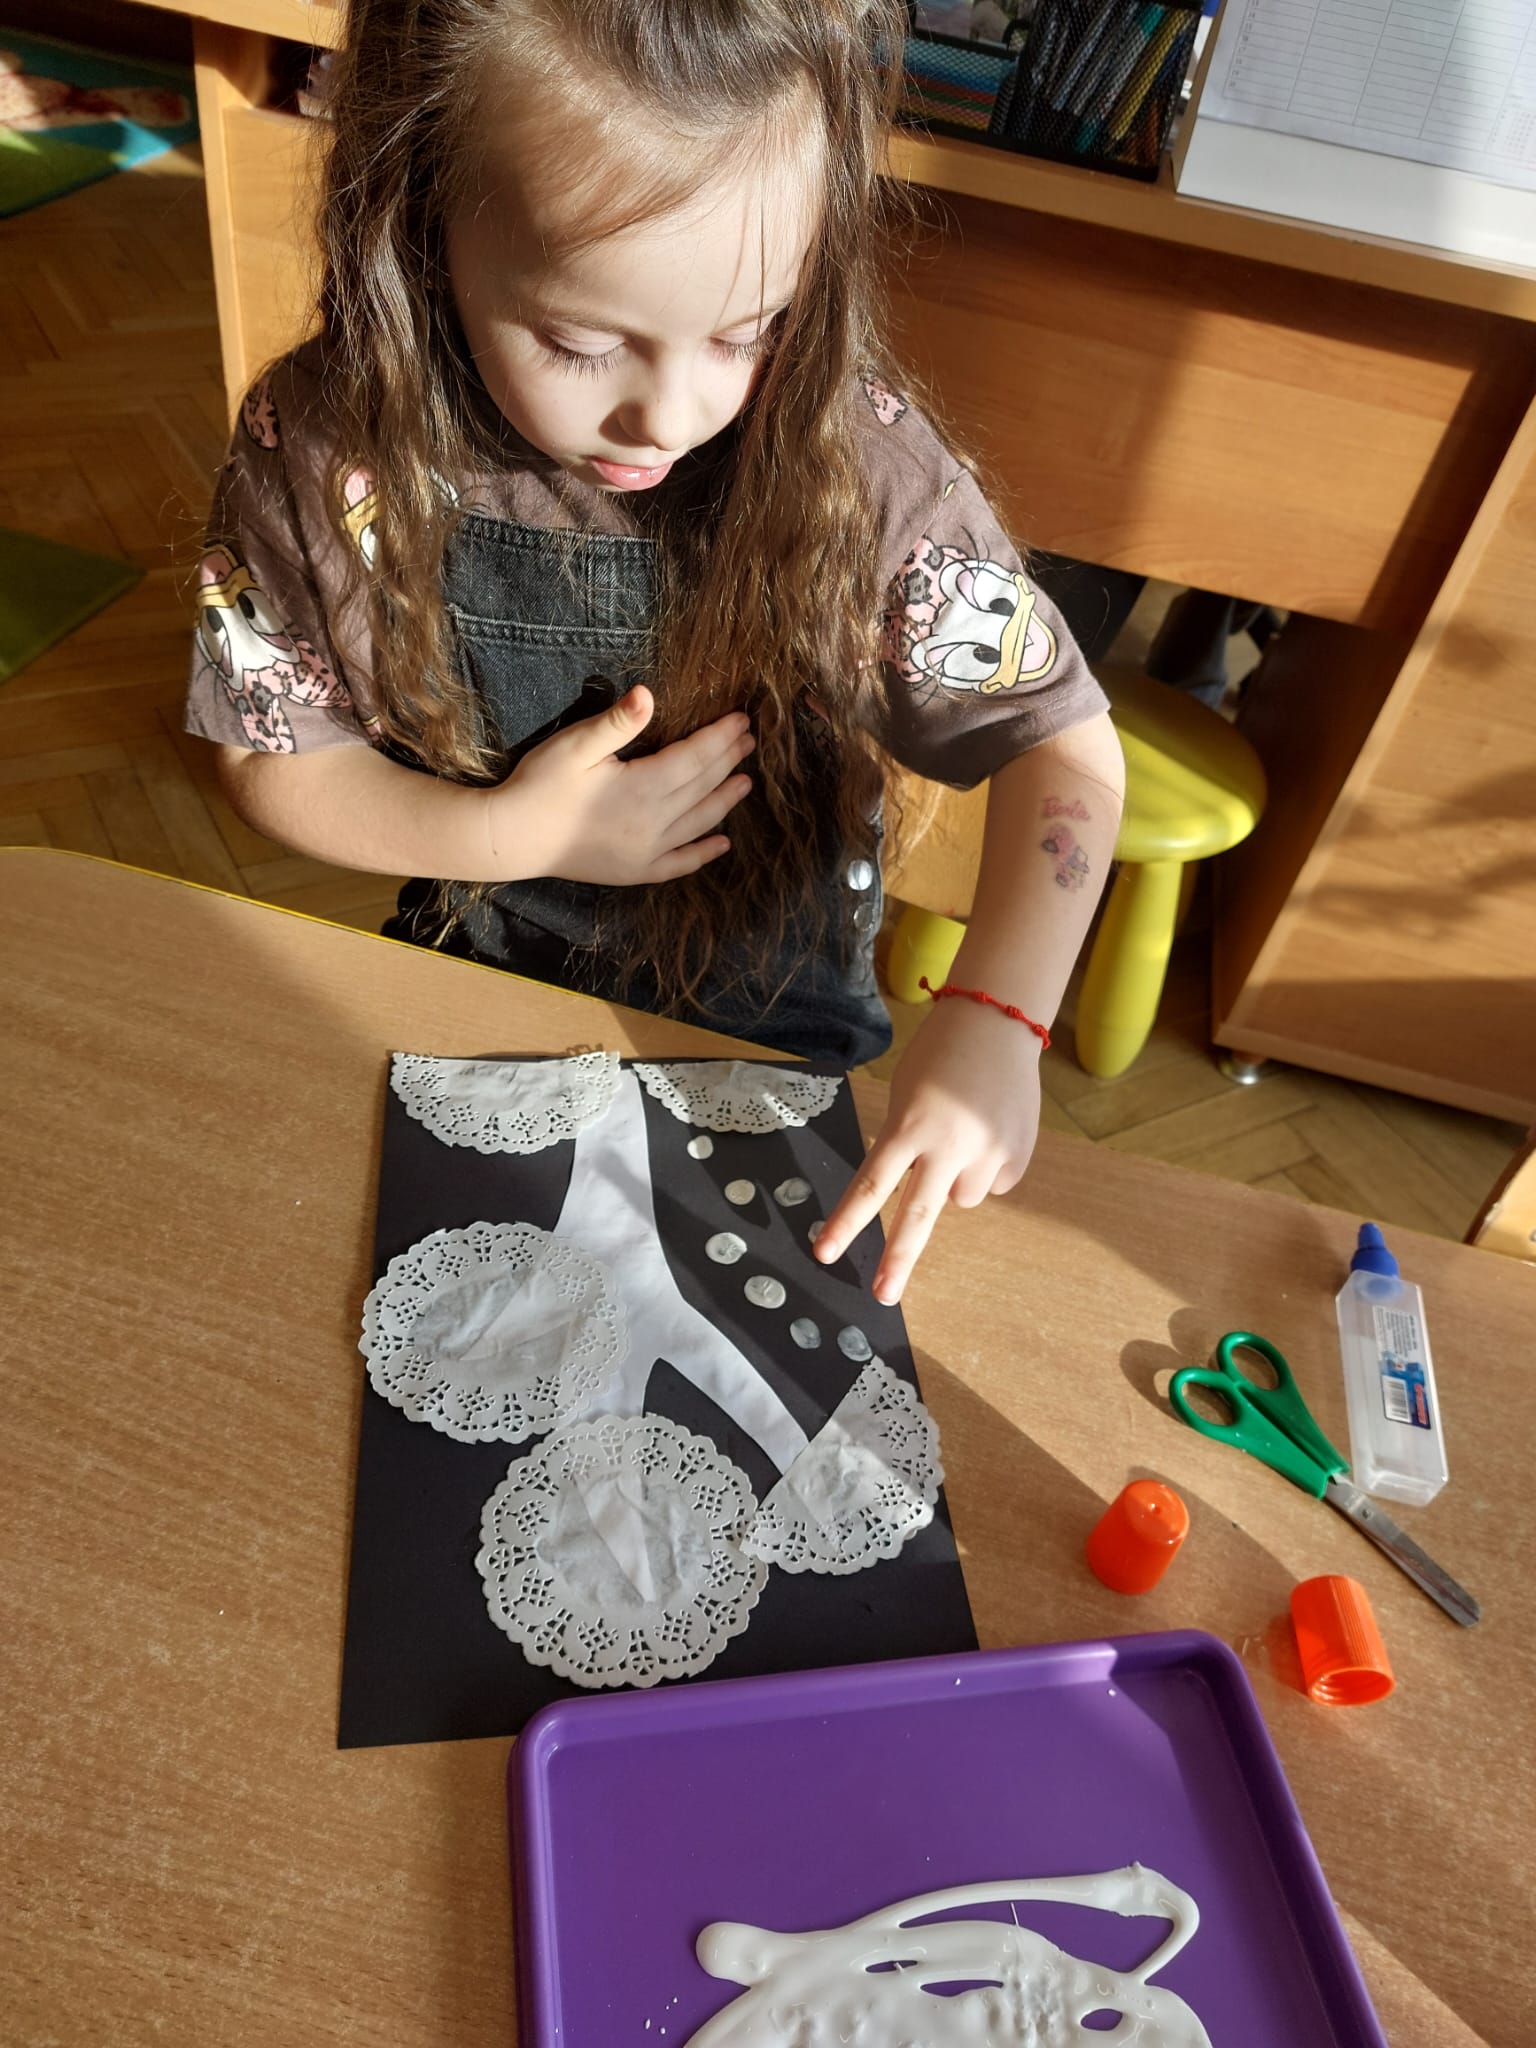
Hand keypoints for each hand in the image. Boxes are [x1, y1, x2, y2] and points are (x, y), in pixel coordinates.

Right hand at [488, 685, 753, 884]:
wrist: (512, 839)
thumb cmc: (539, 785)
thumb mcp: (574, 746)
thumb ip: (616, 723)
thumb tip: (648, 694)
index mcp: (642, 788)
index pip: (695, 758)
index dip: (720, 738)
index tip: (741, 721)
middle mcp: (653, 823)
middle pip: (701, 787)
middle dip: (728, 762)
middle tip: (750, 741)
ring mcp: (646, 852)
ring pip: (698, 823)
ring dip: (725, 802)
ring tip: (746, 783)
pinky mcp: (634, 872)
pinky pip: (679, 864)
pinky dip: (703, 854)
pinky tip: (722, 844)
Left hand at [815, 998, 1042, 1303]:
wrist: (997, 1023)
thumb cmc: (940, 1057)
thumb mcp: (907, 1096)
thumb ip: (906, 1145)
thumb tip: (924, 1198)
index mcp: (909, 1126)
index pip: (871, 1184)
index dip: (847, 1222)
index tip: (824, 1253)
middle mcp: (948, 1144)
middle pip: (918, 1214)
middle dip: (898, 1259)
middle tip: (883, 1296)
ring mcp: (987, 1152)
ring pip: (961, 1198)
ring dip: (956, 1178)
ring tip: (963, 1130)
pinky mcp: (1016, 1155)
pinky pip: (993, 1183)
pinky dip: (988, 1166)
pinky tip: (990, 1129)